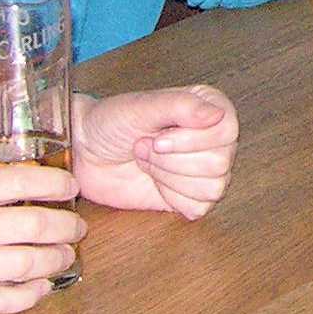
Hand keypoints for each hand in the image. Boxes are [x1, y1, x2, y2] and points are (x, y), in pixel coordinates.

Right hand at [0, 160, 84, 313]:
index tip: (69, 186)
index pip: (18, 180)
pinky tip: (40, 286)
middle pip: (31, 224)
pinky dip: (30, 295)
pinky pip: (1, 302)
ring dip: (55, 259)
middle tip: (76, 225)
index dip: (54, 182)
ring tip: (64, 254)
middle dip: (66, 225)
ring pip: (24, 265)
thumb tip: (15, 167)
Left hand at [70, 85, 237, 219]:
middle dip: (172, 160)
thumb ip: (182, 106)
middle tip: (146, 148)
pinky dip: (172, 197)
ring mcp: (202, 170)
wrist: (85, 152)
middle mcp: (210, 139)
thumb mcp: (143, 106)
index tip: (159, 138)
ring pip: (212, 187)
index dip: (193, 141)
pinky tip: (155, 182)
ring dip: (169, 178)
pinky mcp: (190, 196)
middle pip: (219, 163)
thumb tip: (216, 114)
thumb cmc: (109, 123)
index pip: (227, 131)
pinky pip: (200, 207)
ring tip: (147, 162)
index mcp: (207, 109)